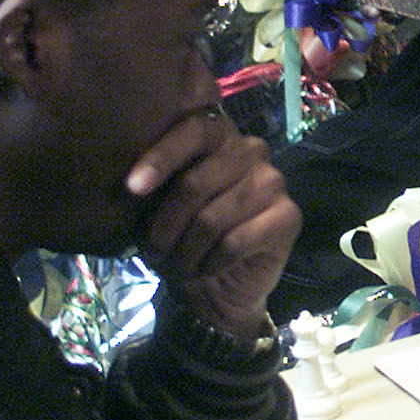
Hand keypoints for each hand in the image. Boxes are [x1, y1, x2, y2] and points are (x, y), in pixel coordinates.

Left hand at [124, 107, 300, 333]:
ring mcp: (273, 181)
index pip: (194, 130)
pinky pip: (235, 242)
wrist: (219, 289)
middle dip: (166, 225)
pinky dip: (210, 263)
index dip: (161, 157)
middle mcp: (250, 150)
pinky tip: (206, 268)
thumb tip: (131, 183)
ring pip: (212, 218)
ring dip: (186, 252)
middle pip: (196, 181)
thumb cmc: (183, 239)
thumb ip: (154, 185)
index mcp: (218, 137)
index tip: (132, 188)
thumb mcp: (158, 208)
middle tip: (154, 251)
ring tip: (179, 265)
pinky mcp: (288, 216)